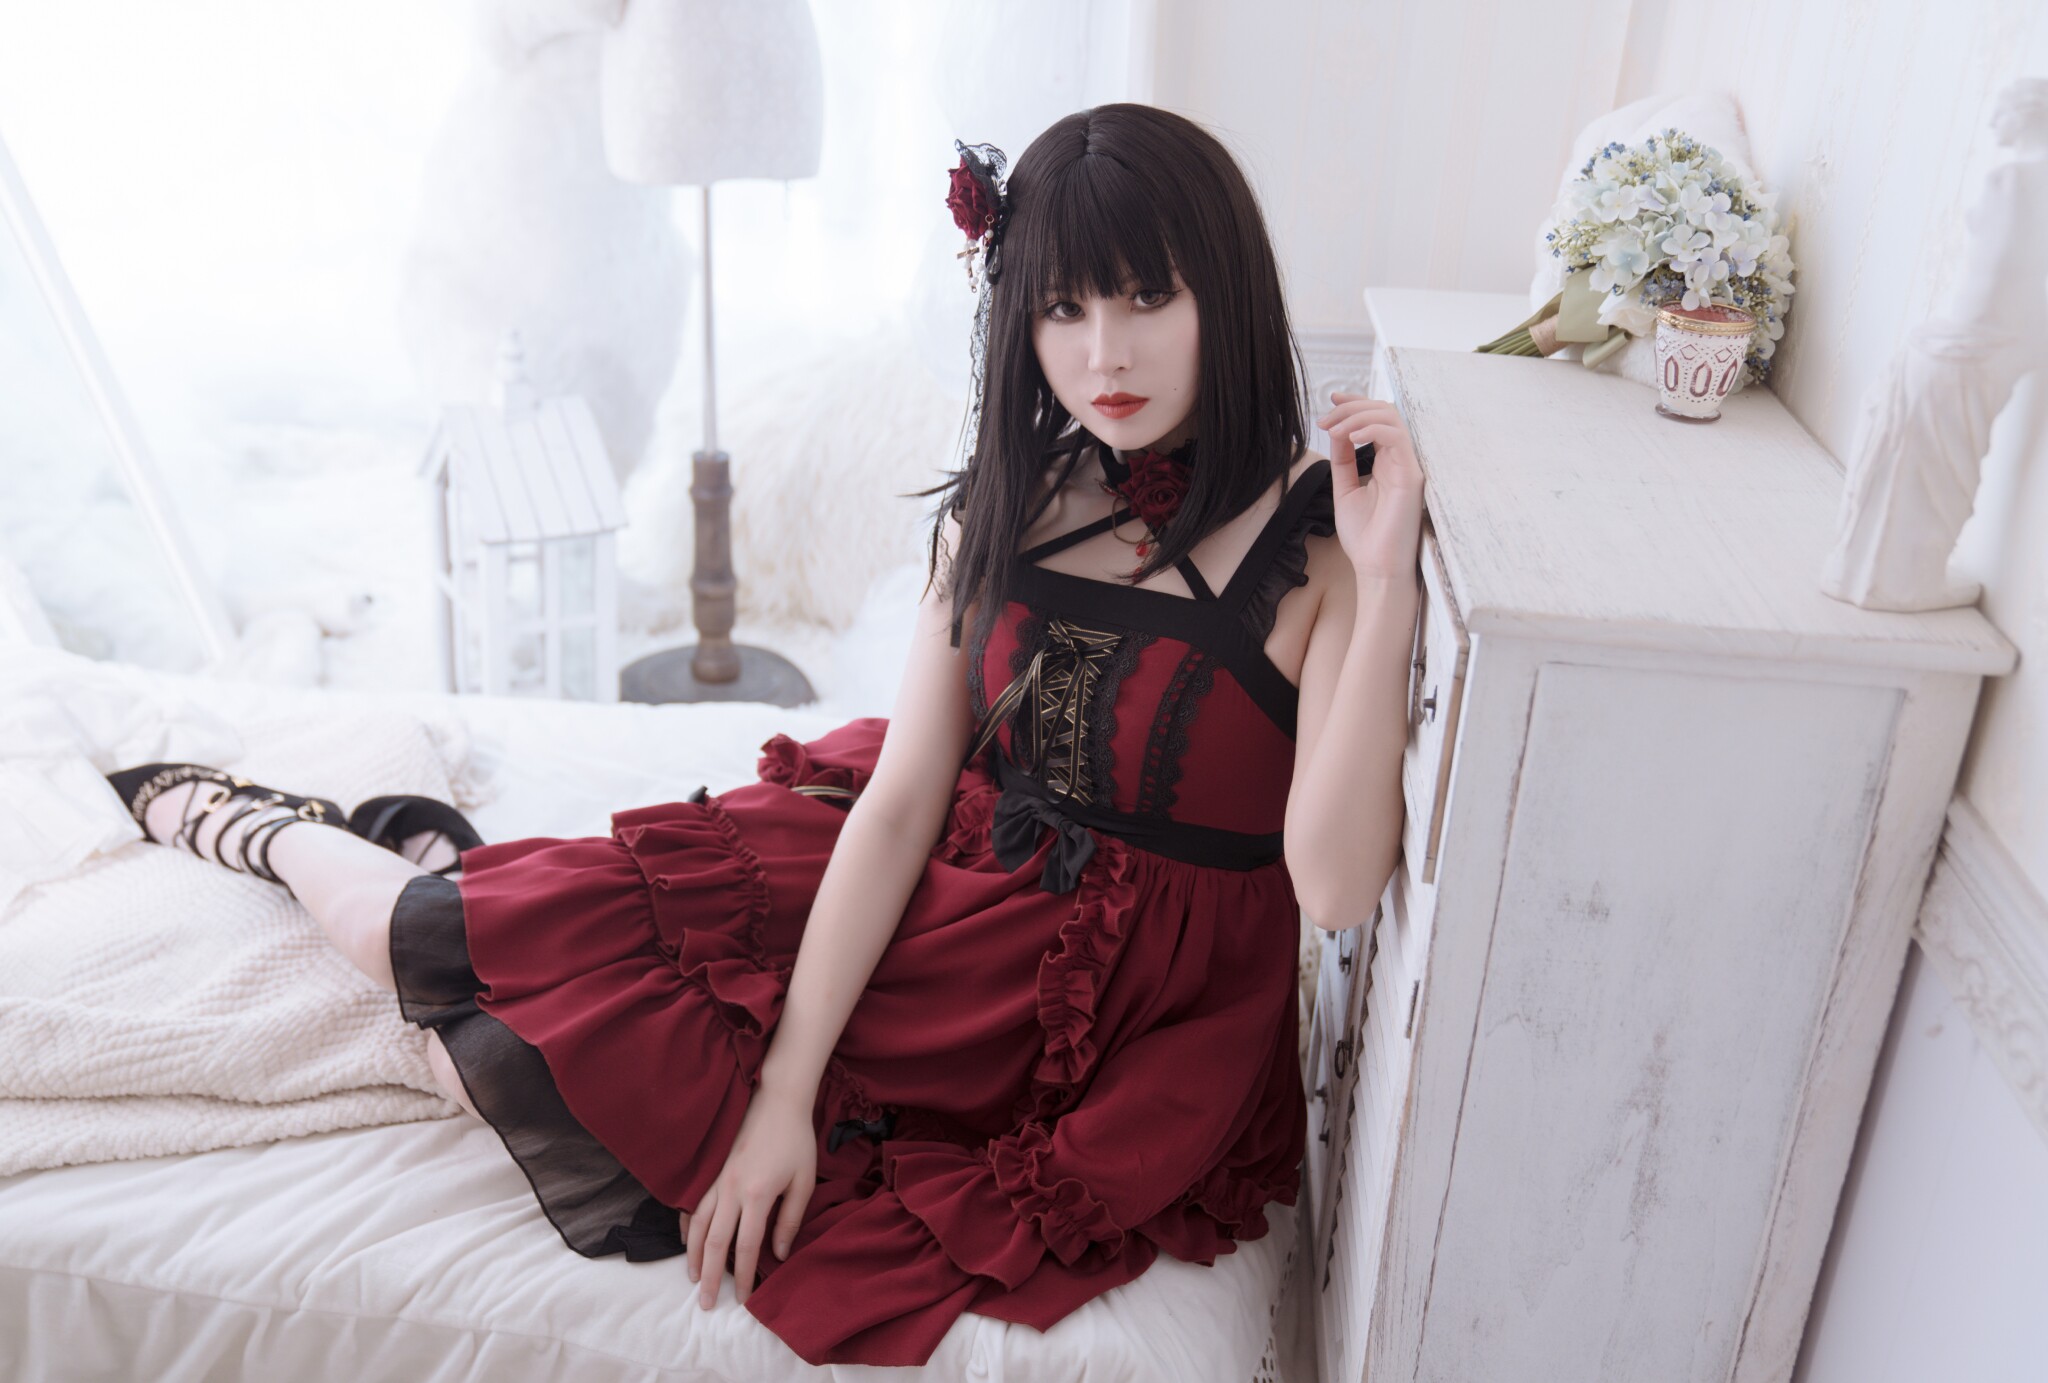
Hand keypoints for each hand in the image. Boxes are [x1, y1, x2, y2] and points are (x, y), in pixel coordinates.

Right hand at [685, 1087, 816, 1309]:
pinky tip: (686, 1241)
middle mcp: (730, 1190)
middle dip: (711, 1277)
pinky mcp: (710, 1171)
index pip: (747, 1247)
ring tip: (693, 1278)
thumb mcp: (803, 1182)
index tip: (744, 1300)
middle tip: (707, 1303)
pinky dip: (686, 1227)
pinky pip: (691, 1204)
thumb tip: (779, 1255)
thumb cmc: (796, 1141)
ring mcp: (716, 1180)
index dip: (745, 1277)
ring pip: (696, 1226)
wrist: (777, 1100)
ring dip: (693, 1255)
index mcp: (757, 1195)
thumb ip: (790, 1220)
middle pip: (715, 1243)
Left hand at [1318, 391, 1426, 580]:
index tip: (1331, 402)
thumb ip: (1343, 461)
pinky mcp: (1411, 475)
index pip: (1375, 420)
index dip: (1354, 405)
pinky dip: (1372, 429)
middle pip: (1383, 412)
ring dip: (1358, 415)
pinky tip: (1351, 436)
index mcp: (1385, 462)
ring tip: (1335, 427)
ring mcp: (1407, 465)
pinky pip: (1396, 438)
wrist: (1376, 567)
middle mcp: (1399, 459)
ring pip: (1391, 418)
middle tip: (1326, 418)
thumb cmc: (1365, 536)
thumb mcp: (1344, 490)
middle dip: (1352, 407)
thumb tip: (1337, 432)